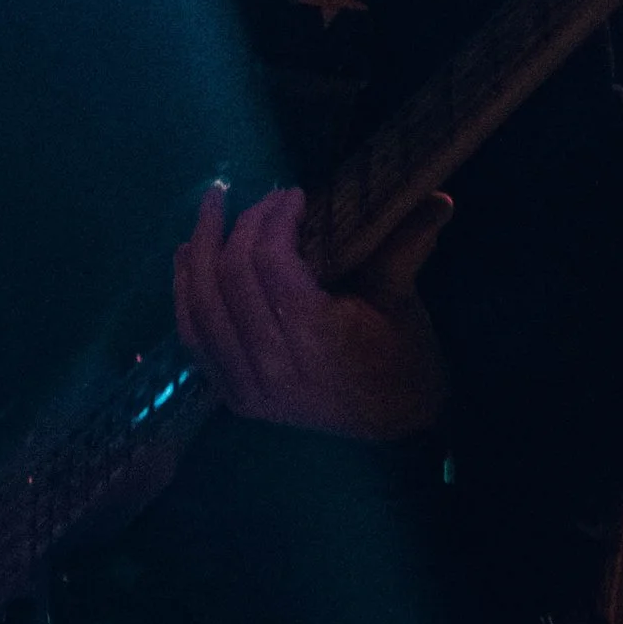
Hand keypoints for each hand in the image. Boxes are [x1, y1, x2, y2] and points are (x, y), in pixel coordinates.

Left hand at [171, 180, 452, 443]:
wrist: (395, 428)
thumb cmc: (402, 358)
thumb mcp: (403, 301)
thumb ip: (405, 245)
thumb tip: (437, 196)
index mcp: (316, 341)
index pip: (271, 264)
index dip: (274, 219)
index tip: (294, 195)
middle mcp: (272, 367)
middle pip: (231, 279)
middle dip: (242, 226)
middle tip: (264, 198)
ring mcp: (247, 387)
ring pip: (202, 306)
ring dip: (201, 250)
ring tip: (212, 208)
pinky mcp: (233, 395)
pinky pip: (193, 337)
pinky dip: (185, 292)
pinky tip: (188, 255)